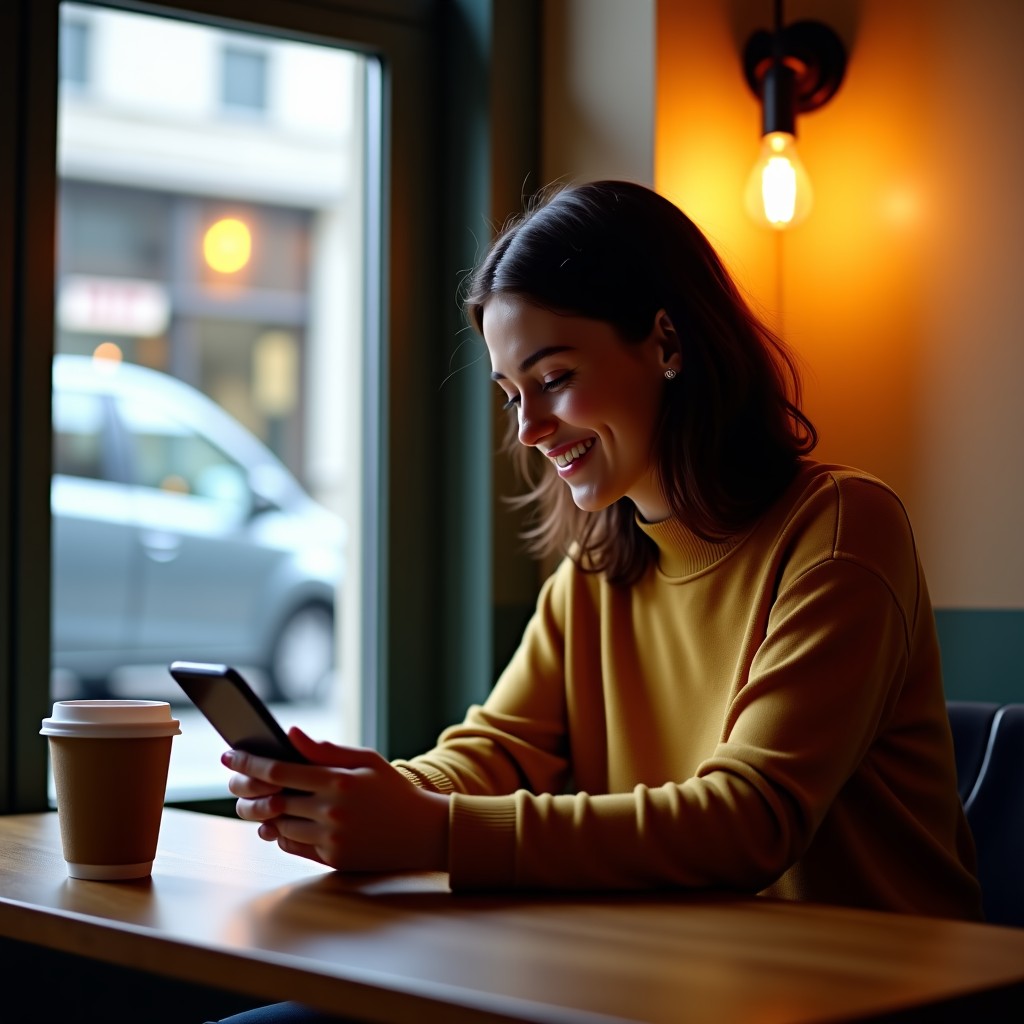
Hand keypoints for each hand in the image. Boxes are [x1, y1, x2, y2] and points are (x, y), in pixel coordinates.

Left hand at [223, 728, 449, 872]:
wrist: (423, 831)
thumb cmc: (393, 790)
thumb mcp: (366, 761)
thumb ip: (326, 749)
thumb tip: (291, 734)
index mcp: (338, 782)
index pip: (279, 770)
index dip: (249, 762)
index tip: (229, 754)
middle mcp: (331, 812)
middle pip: (272, 800)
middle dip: (247, 788)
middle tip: (234, 780)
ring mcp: (331, 839)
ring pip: (278, 826)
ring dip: (262, 813)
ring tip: (256, 800)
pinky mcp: (333, 859)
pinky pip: (292, 847)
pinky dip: (280, 834)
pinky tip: (278, 822)